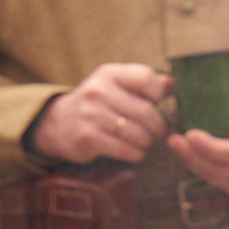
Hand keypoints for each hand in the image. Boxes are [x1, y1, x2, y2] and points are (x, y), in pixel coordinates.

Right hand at [30, 63, 171, 164]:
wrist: (58, 124)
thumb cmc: (96, 104)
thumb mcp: (114, 85)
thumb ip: (142, 83)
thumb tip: (171, 84)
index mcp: (109, 74)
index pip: (145, 77)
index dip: (159, 93)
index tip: (159, 104)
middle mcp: (99, 91)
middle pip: (146, 111)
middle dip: (159, 127)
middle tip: (160, 133)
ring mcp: (91, 114)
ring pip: (138, 133)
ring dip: (147, 142)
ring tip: (145, 142)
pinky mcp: (88, 137)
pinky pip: (126, 150)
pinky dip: (136, 154)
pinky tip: (134, 151)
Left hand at [168, 77, 228, 203]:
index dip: (210, 148)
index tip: (189, 134)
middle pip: (222, 170)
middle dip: (193, 157)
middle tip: (173, 139)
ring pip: (218, 181)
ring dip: (193, 165)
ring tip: (176, 145)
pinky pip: (221, 185)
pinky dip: (201, 171)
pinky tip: (189, 156)